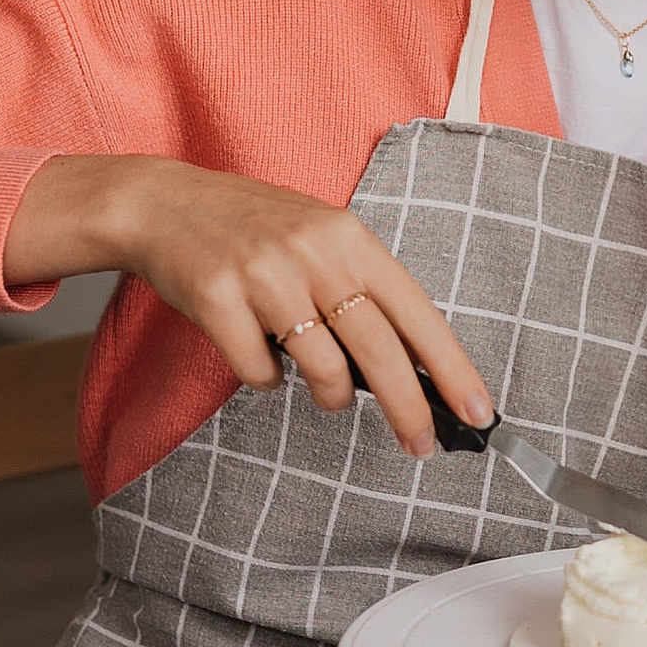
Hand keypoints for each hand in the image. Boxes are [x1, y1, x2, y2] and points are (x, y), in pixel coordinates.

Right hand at [7, 155, 493, 460]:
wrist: (168, 202)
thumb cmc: (255, 229)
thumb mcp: (321, 239)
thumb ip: (363, 290)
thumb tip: (414, 368)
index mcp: (349, 238)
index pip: (417, 311)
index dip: (452, 367)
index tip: (478, 410)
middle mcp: (313, 253)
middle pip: (379, 348)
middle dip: (408, 408)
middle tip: (422, 444)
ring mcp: (264, 275)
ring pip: (323, 368)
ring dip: (330, 393)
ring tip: (321, 384)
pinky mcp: (218, 299)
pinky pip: (260, 372)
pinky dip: (265, 377)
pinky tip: (256, 348)